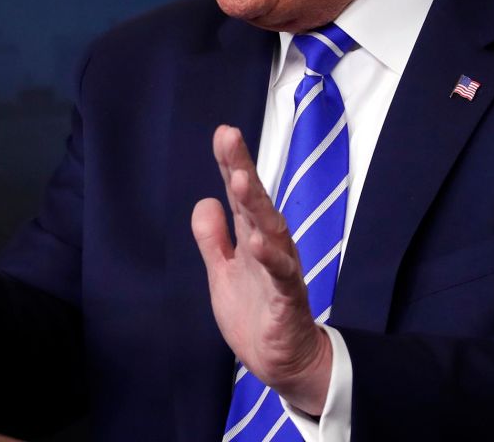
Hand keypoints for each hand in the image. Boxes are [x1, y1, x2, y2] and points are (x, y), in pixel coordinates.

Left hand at [191, 125, 332, 415]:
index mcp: (253, 238)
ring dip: (256, 205)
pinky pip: (281, 276)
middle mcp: (271, 246)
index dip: (231, 164)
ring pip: (272, 231)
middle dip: (243, 169)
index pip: (240, 196)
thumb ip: (212, 238)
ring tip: (239, 180)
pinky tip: (256, 242)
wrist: (282, 361)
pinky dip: (271, 258)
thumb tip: (204, 200)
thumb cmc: (255, 312)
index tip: (223, 133)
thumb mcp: (222, 272)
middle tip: (230, 137)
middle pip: (257, 202)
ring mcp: (281, 271)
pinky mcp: (288, 300)